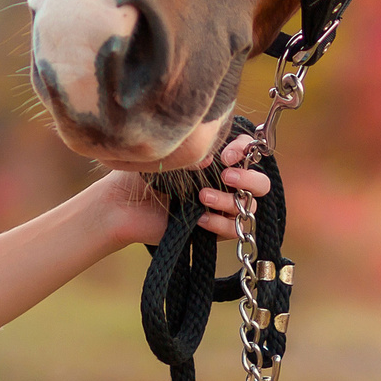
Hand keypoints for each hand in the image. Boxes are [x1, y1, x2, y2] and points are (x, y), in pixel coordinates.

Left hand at [105, 135, 266, 249]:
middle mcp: (224, 182)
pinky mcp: (214, 229)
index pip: (249, 150)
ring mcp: (221, 207)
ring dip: (229, 200)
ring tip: (201, 197)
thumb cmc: (142, 172)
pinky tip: (200, 218)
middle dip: (249, 178)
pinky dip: (220, 223)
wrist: (121, 203)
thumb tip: (212, 158)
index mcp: (217, 158)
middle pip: (260, 182)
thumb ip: (193, 153)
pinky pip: (234, 230)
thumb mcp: (169, 155)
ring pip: (249, 206)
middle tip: (227, 175)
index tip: (226, 155)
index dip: (245, 150)